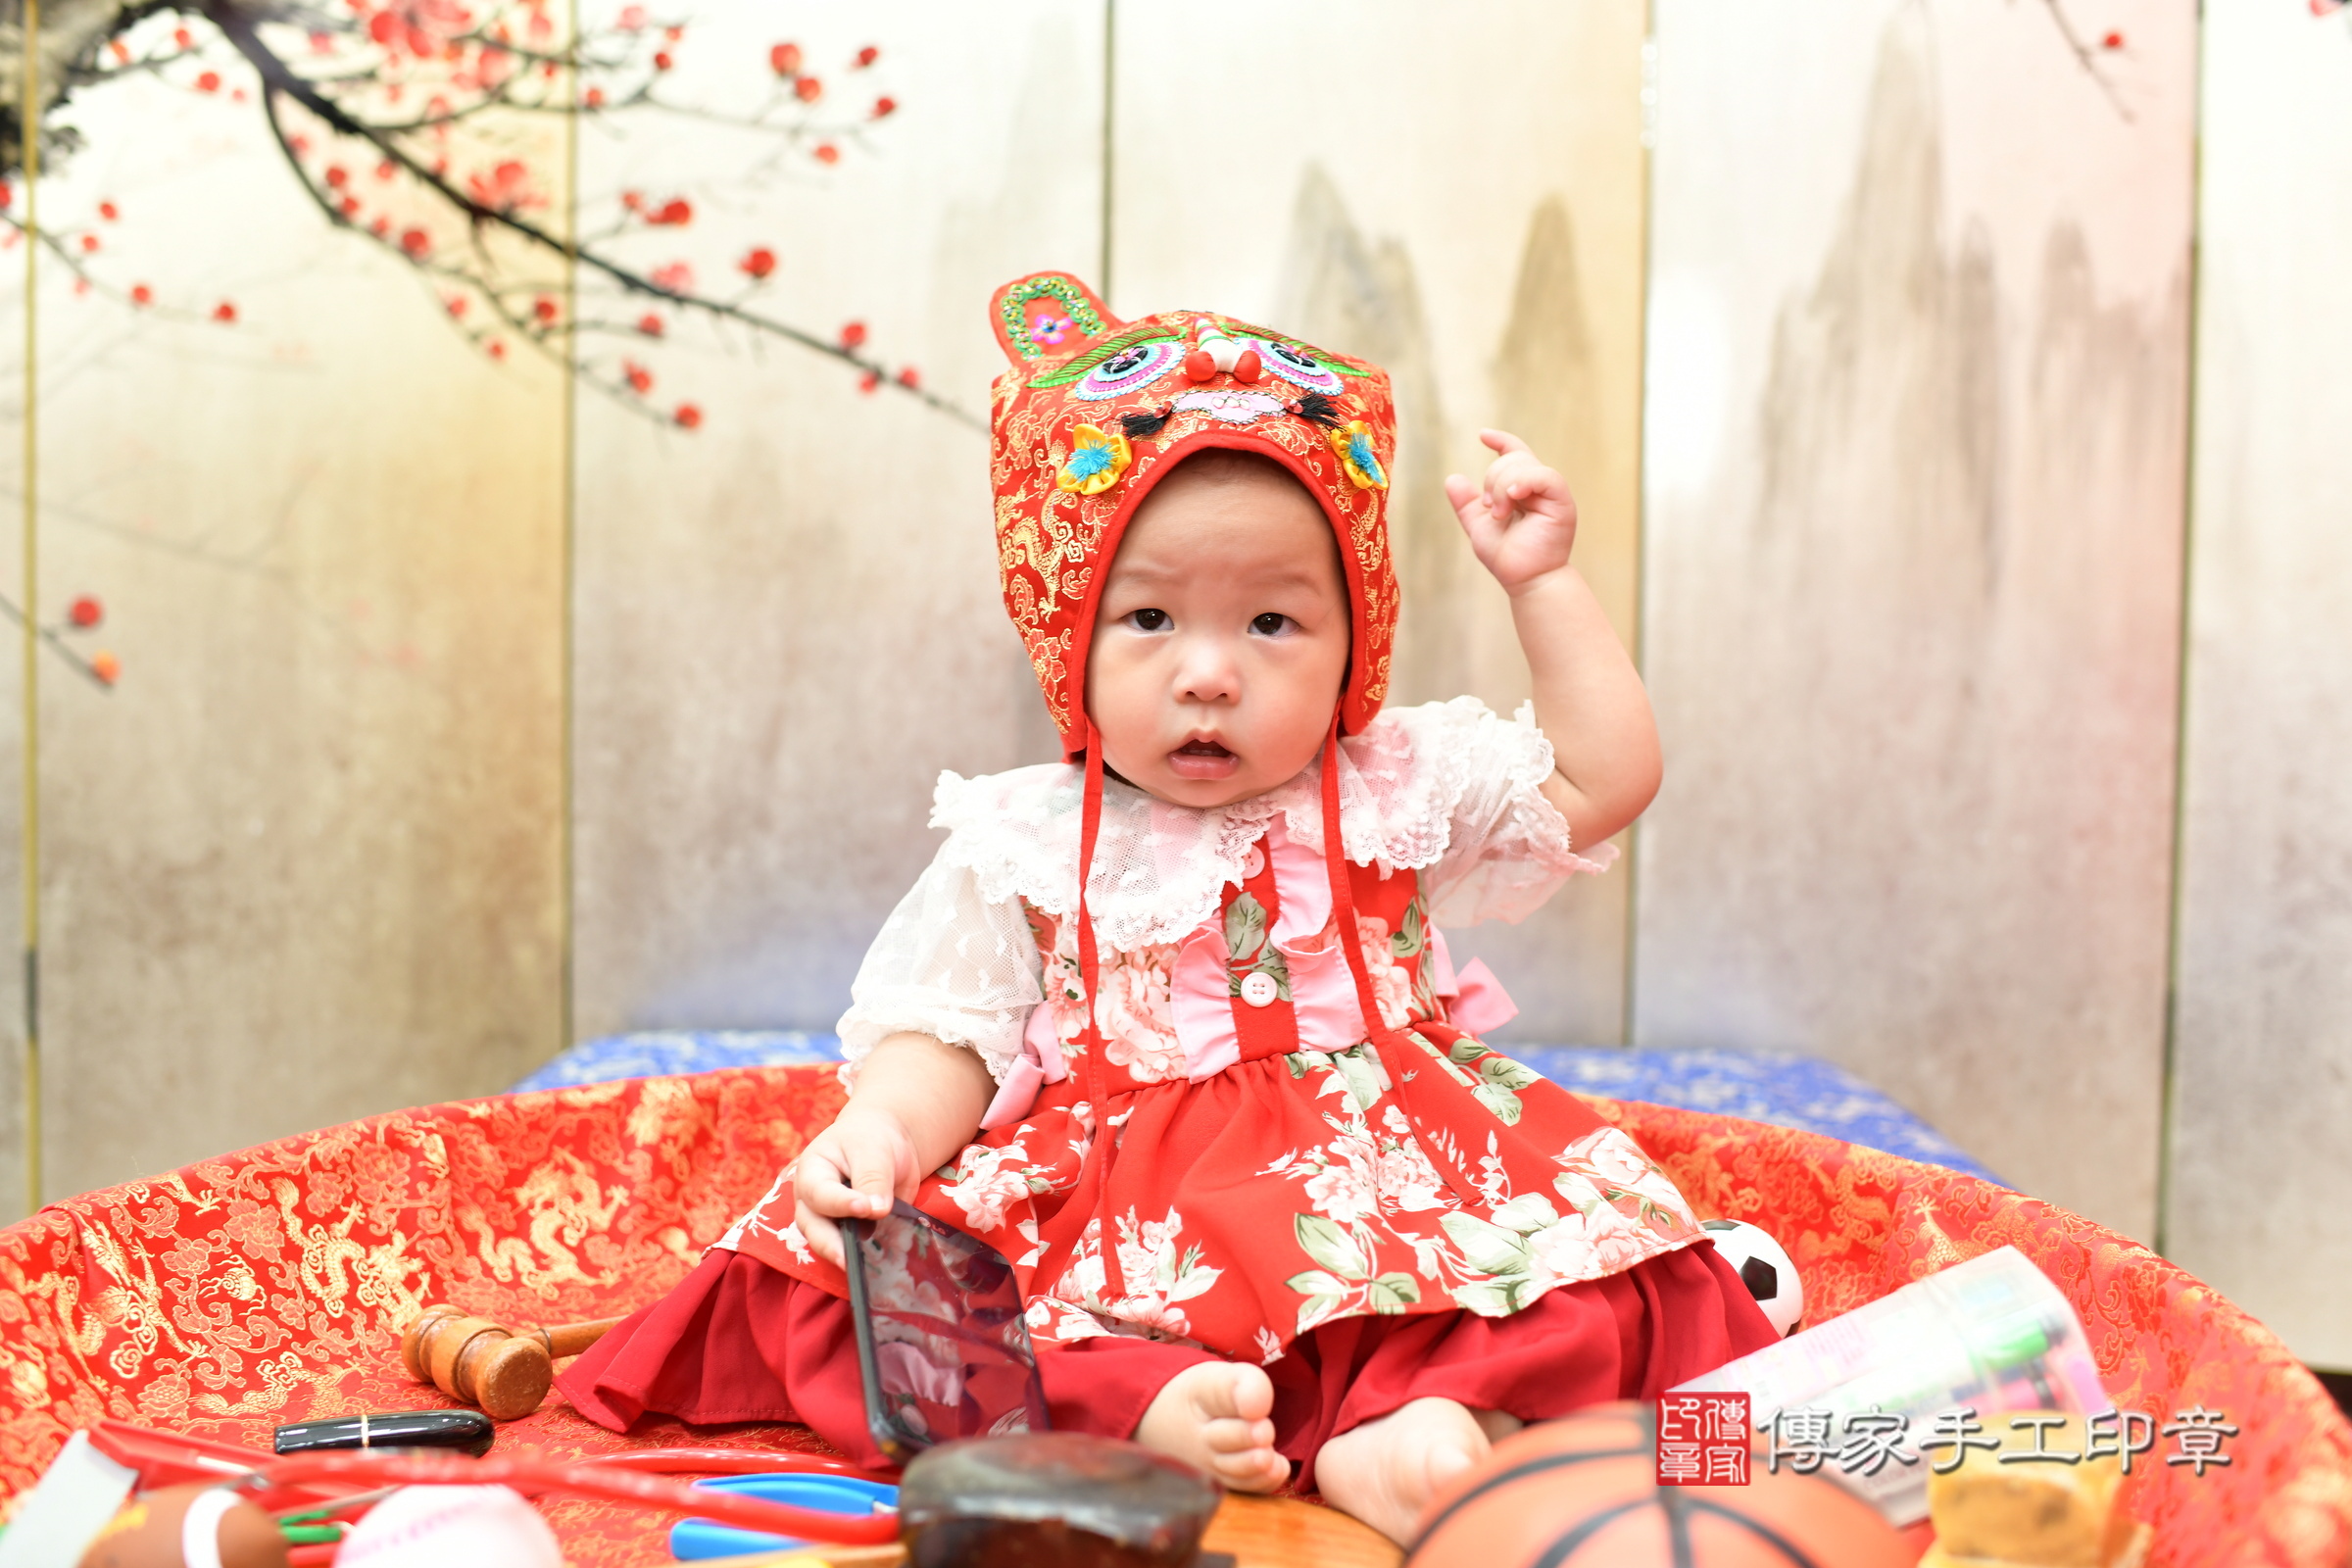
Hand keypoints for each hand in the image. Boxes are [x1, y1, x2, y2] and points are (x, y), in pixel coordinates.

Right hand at [791, 1103, 924, 1267]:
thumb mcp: (873, 1150)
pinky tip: (881, 1265)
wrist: (885, 1143)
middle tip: (851, 1261)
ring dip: (847, 1256)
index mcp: (813, 1172)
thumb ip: (873, 1177)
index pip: (820, 1193)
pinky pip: (853, 1250)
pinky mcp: (851, 1234)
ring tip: (867, 1270)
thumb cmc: (872, 1139)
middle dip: (831, 1245)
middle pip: (813, 1228)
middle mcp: (813, 1201)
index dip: (840, 1204)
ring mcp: (830, 1221)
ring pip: (829, 1244)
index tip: (865, 1208)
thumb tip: (877, 1209)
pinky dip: (865, 1258)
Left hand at [1444, 429, 1578, 593]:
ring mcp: (1551, 494)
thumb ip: (1466, 504)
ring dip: (1502, 487)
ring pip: (1524, 465)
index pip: (1515, 453)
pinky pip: (1545, 476)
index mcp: (1522, 490)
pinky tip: (1513, 497)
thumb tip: (1452, 478)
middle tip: (1491, 510)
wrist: (1525, 580)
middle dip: (1492, 480)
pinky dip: (1524, 481)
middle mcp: (1538, 488)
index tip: (1483, 435)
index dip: (1501, 441)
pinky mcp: (1562, 502)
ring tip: (1500, 514)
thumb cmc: (1507, 557)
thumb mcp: (1478, 527)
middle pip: (1512, 459)